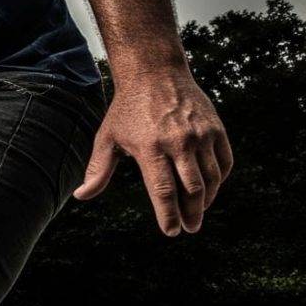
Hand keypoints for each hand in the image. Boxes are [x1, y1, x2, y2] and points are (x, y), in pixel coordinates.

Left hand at [75, 62, 233, 235]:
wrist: (155, 73)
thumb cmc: (127, 109)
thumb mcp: (107, 137)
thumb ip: (98, 169)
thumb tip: (81, 195)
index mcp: (151, 148)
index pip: (163, 191)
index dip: (168, 215)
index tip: (171, 232)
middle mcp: (179, 142)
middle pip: (192, 189)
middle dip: (192, 214)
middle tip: (190, 228)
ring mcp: (201, 134)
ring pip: (211, 178)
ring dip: (207, 200)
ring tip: (199, 213)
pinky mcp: (216, 128)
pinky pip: (224, 161)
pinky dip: (220, 179)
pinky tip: (211, 189)